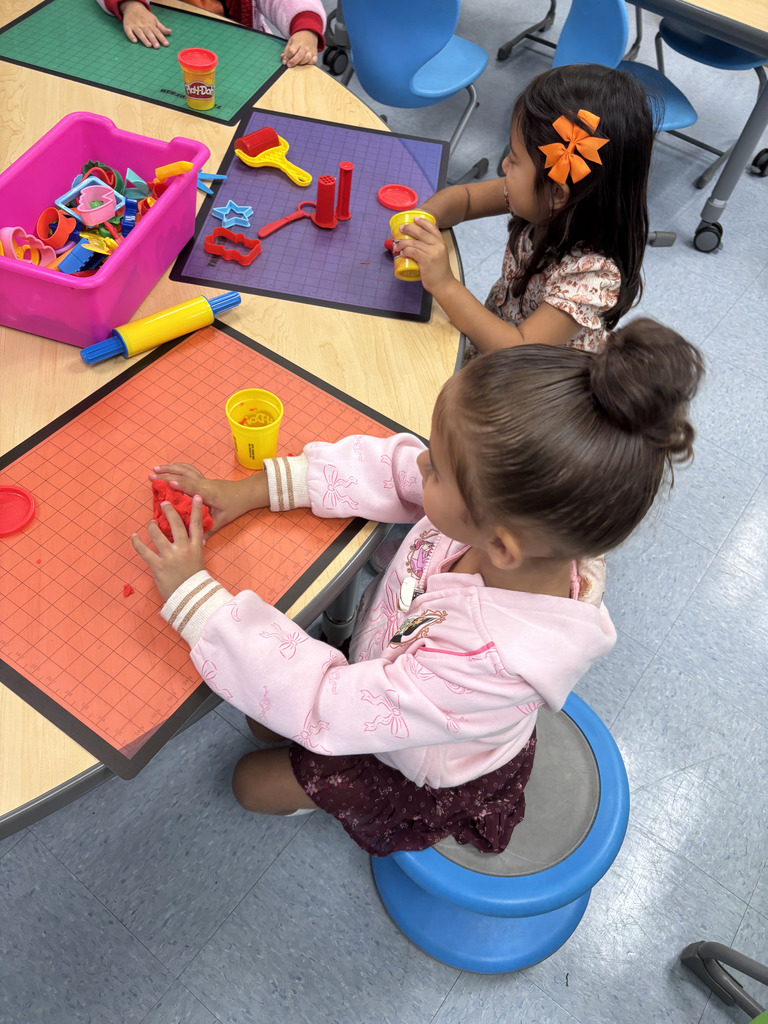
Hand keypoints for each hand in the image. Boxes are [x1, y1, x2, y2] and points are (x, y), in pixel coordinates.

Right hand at [119, 1, 171, 46]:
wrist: (132, 7)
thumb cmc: (145, 16)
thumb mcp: (154, 20)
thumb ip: (161, 28)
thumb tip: (170, 32)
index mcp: (151, 24)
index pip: (157, 32)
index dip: (162, 38)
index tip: (166, 44)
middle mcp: (143, 25)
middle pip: (149, 33)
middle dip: (153, 39)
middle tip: (157, 47)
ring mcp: (135, 26)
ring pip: (140, 33)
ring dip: (144, 39)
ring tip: (149, 45)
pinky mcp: (127, 26)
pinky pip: (129, 31)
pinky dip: (131, 36)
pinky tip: (134, 41)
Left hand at [132, 498, 204, 601]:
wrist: (190, 598)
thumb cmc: (194, 581)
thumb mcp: (198, 561)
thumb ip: (194, 548)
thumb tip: (195, 538)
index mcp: (195, 548)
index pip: (197, 525)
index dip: (197, 510)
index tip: (196, 497)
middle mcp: (183, 549)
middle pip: (176, 524)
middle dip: (169, 512)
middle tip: (164, 504)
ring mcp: (170, 557)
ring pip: (157, 534)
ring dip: (152, 526)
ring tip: (150, 523)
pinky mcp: (158, 565)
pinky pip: (144, 551)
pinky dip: (137, 543)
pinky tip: (134, 536)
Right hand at [149, 463, 268, 536]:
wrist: (246, 493)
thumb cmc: (235, 506)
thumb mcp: (222, 520)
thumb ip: (209, 530)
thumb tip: (199, 544)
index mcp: (208, 493)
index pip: (192, 487)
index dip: (180, 484)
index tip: (168, 483)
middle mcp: (204, 483)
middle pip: (184, 475)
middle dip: (166, 474)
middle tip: (151, 475)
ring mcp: (203, 479)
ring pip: (185, 469)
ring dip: (170, 468)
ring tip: (155, 468)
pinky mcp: (203, 478)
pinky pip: (188, 470)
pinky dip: (177, 467)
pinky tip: (169, 469)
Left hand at [281, 30, 318, 66]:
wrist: (309, 33)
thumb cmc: (299, 39)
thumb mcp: (291, 41)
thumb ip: (286, 50)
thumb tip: (283, 58)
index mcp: (297, 43)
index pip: (292, 51)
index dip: (287, 57)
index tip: (284, 62)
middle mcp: (304, 47)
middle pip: (299, 55)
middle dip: (293, 61)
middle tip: (289, 65)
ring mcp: (310, 51)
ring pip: (307, 58)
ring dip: (301, 63)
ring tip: (297, 64)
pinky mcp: (315, 54)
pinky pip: (314, 60)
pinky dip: (310, 63)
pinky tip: (306, 63)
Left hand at [396, 217, 453, 294]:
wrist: (444, 284)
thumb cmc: (439, 272)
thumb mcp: (439, 256)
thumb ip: (431, 249)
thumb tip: (415, 245)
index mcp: (441, 243)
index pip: (432, 227)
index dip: (422, 222)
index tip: (414, 219)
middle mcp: (438, 245)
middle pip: (421, 232)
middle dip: (409, 229)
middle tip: (401, 229)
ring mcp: (432, 252)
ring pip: (414, 242)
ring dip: (403, 243)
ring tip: (397, 245)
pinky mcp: (426, 260)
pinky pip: (412, 251)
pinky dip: (405, 251)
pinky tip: (401, 252)